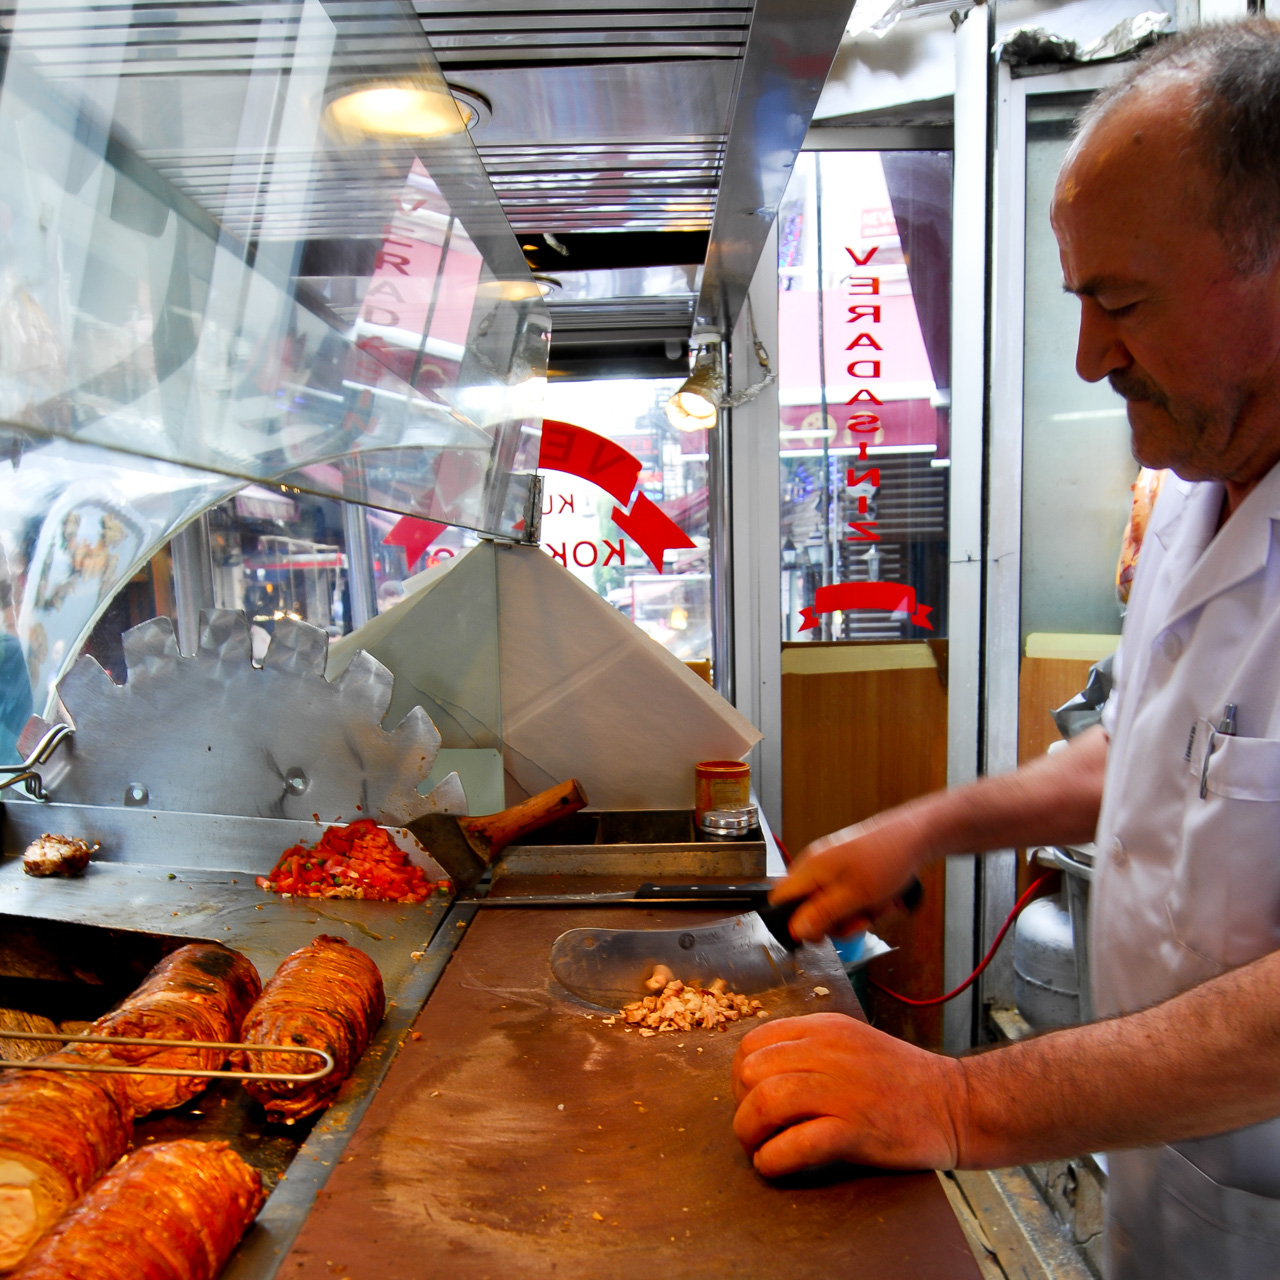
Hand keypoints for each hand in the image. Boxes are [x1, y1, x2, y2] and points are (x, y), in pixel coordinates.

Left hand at [731, 1013, 965, 1176]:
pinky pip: (796, 1144)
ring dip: (749, 1132)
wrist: (956, 1103)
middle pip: (752, 1071)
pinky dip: (774, 1159)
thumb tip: (762, 1072)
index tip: (749, 1097)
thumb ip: (810, 1048)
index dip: (739, 1074)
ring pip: (766, 1102)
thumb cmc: (903, 1079)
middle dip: (741, 1104)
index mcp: (824, 1029)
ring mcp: (841, 1091)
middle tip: (754, 1126)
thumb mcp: (851, 1042)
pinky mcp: (856, 1130)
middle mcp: (828, 1052)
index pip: (754, 1042)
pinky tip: (774, 1164)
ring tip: (758, 1147)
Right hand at [772, 808, 932, 942]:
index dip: (793, 922)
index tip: (819, 933)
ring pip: (833, 908)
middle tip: (859, 920)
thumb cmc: (888, 857)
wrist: (915, 836)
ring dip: (857, 916)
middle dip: (837, 923)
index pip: (779, 899)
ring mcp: (833, 870)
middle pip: (809, 910)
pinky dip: (866, 906)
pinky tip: (883, 900)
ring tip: (878, 907)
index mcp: (810, 868)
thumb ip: (823, 913)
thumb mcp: (856, 895)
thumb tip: (796, 930)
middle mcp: (816, 867)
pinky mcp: (848, 873)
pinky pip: (848, 900)